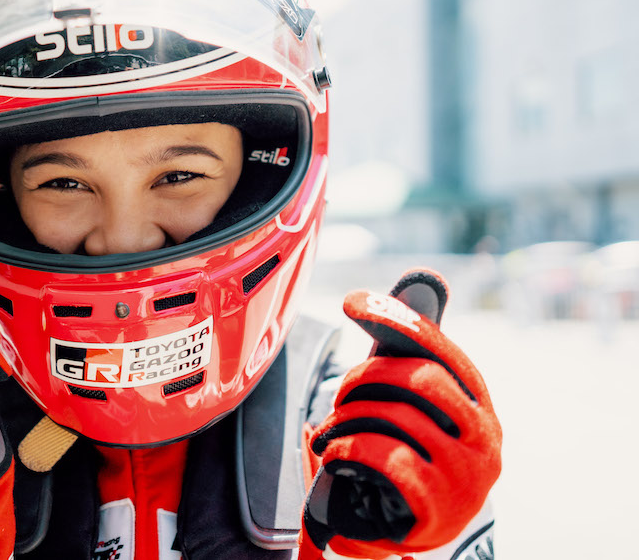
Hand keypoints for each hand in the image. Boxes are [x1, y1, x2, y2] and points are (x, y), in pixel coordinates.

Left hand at [302, 269, 500, 557]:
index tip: (354, 302)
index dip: (395, 319)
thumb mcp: (422, 408)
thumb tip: (422, 286)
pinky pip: (385, 457)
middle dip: (366, 376)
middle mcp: (483, 433)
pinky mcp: (439, 504)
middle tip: (341, 392)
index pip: (438, 347)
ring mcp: (465, 471)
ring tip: (332, 430)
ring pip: (396, 417)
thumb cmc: (418, 455)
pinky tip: (335, 452)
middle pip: (418, 377)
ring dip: (348, 418)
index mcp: (476, 399)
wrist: (424, 530)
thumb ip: (415, 358)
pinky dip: (348, 447)